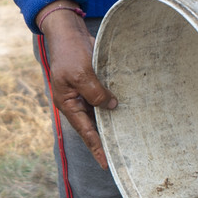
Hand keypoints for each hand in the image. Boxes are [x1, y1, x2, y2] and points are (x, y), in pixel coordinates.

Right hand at [37, 5, 117, 168]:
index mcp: (68, 104)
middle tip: (123, 156)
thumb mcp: (81, 73)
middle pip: (93, 127)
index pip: (86, 132)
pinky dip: (114, 106)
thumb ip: (95, 92)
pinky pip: (104, 99)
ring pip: (101, 114)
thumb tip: (110, 106)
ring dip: (113, 123)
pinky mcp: (93, 85)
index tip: (106, 164)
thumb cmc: (69, 52)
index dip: (96, 148)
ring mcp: (85, 94)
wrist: (68, 33)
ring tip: (128, 139)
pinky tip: (128, 113)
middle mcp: (77, 103)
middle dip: (106, 140)